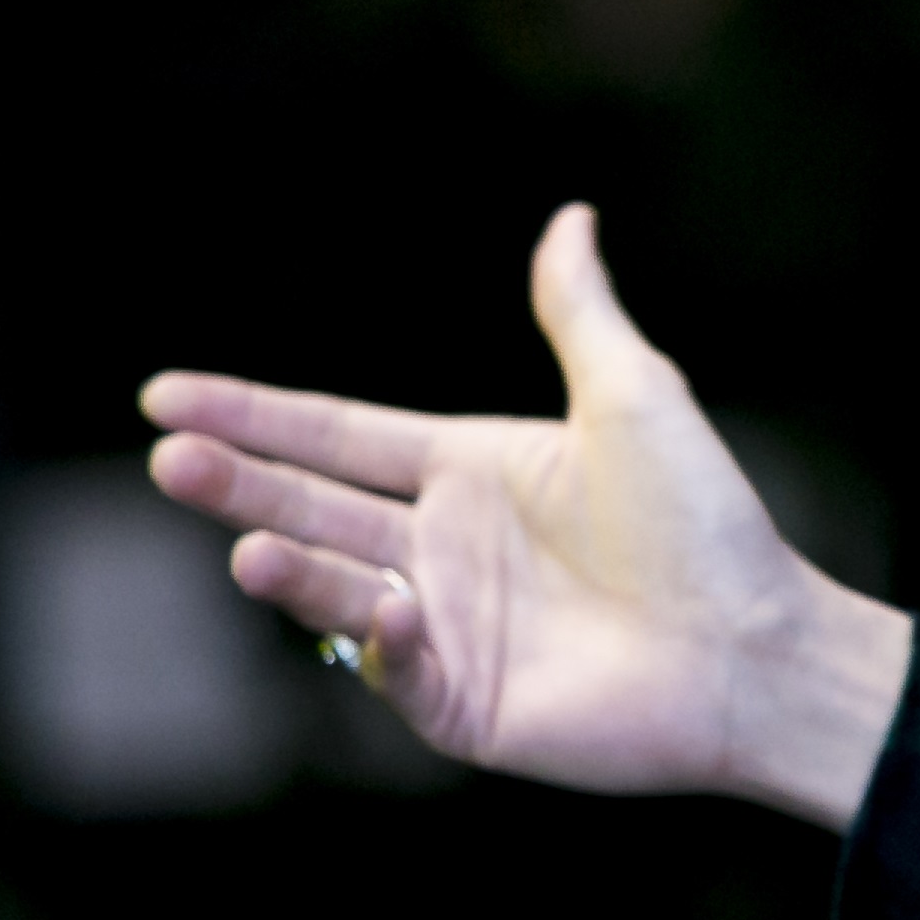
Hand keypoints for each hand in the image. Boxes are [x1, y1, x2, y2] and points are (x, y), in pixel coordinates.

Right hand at [139, 204, 913, 832]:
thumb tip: (572, 215)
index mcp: (471, 468)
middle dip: (237, 484)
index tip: (163, 395)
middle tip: (168, 460)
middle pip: (312, 505)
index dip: (253, 414)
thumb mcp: (635, 398)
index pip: (335, 434)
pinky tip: (388, 611)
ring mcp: (445, 627)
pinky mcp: (462, 704)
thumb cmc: (706, 519)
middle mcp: (444, 546)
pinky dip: (383, 644)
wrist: (756, 646)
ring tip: (247, 546)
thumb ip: (578, 313)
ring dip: (288, 568)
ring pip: (336, 587)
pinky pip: (397, 672)